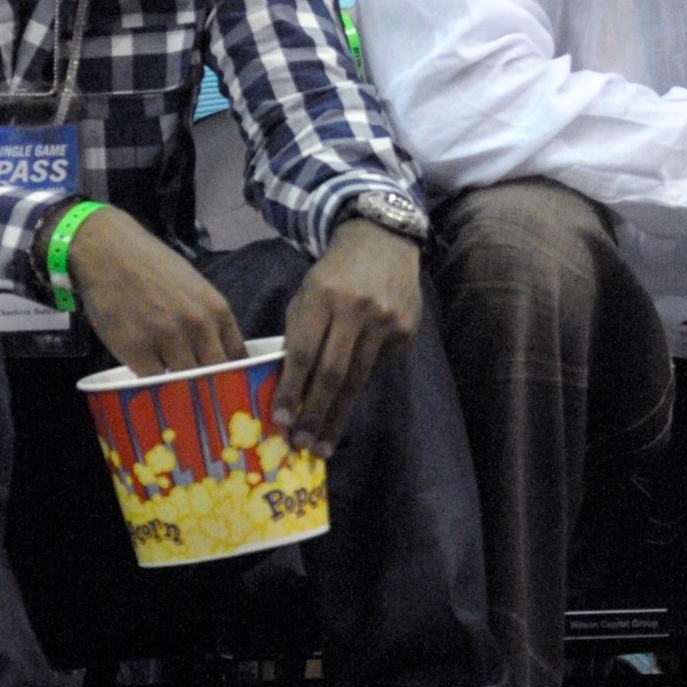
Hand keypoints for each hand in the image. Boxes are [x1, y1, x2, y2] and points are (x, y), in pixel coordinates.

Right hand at [66, 205, 247, 374]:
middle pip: (215, 374)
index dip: (233, 373)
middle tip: (199, 392)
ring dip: (179, 386)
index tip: (225, 383)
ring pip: (185, 381)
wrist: (109, 252)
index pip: (238, 356)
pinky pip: (153, 381)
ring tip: (172, 385)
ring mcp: (167, 339)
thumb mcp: (195, 289)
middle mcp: (198, 326)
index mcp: (217, 310)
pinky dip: (152, 384)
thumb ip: (209, 321)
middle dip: (209, 385)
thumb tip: (218, 355)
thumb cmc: (153, 267)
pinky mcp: (137, 351)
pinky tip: (149, 376)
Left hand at [273, 217, 421, 457]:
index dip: (291, 389)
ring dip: (338, 416)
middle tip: (303, 445)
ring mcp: (386, 322)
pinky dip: (358, 389)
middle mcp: (356, 310)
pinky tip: (345, 408)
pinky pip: (376, 369)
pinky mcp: (406, 330)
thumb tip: (291, 387)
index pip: (303, 353)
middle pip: (333, 373)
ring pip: (358, 379)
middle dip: (315, 414)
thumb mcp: (308, 293)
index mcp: (322, 297)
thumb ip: (299, 333)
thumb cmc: (335, 274)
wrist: (383, 241)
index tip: (280, 420)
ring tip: (324, 443)